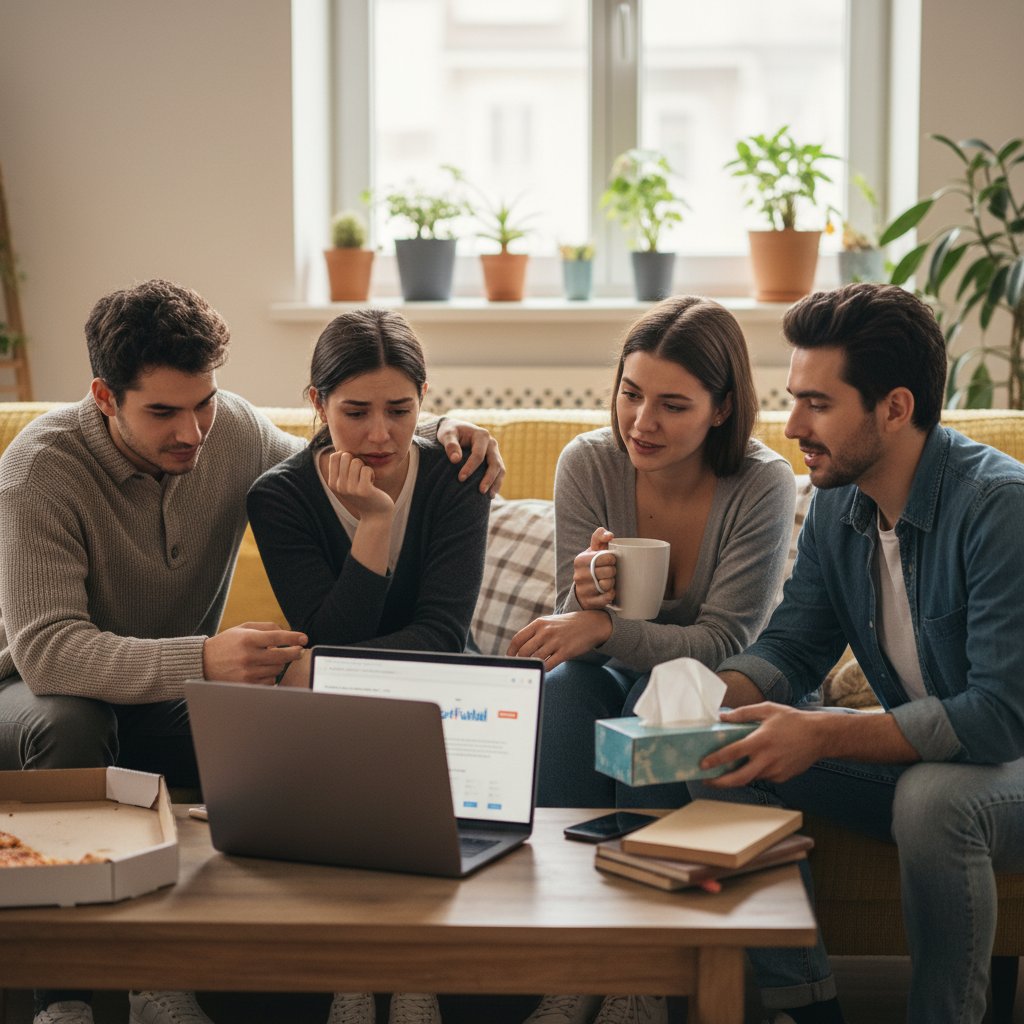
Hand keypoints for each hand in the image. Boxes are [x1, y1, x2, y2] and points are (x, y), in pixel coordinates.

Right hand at [203, 622, 306, 684]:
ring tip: (271, 660)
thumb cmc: (227, 643)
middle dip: (294, 653)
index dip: (294, 638)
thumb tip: (287, 631)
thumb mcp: (243, 628)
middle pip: (282, 656)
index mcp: (248, 639)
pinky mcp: (246, 685)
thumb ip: (266, 627)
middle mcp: (248, 656)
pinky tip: (263, 670)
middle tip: (299, 651)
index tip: (304, 638)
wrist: (203, 662)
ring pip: (277, 670)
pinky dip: (270, 675)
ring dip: (280, 664)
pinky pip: (270, 681)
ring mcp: (247, 673)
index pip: (277, 637)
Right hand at [323, 450, 394, 519]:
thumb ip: (342, 468)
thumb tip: (340, 449)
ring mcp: (350, 489)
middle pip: (346, 456)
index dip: (347, 456)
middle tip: (360, 474)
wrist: (375, 514)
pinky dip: (371, 473)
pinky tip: (371, 483)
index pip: (335, 456)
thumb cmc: (363, 493)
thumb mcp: (348, 482)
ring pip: (357, 461)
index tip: (352, 468)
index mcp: (332, 483)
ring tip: (366, 480)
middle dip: (356, 461)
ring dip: (365, 468)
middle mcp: (339, 486)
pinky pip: (366, 469)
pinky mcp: (363, 490)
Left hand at [437, 417, 505, 496]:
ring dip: (496, 483)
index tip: (460, 478)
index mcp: (482, 435)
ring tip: (489, 496)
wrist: (456, 429)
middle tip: (480, 491)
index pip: (478, 454)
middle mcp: (492, 443)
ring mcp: (494, 452)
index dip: (470, 467)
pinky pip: (499, 472)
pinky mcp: (494, 459)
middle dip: (488, 478)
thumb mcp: (447, 434)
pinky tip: (491, 495)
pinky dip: (496, 483)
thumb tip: (455, 460)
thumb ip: (450, 445)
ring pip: (500, 469)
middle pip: (494, 463)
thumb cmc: (450, 432)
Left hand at [507, 611, 612, 670]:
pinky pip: (549, 665)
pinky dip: (544, 669)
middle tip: (521, 667)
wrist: (591, 623)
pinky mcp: (566, 651)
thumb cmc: (566, 626)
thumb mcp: (548, 623)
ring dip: (532, 665)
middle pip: (524, 651)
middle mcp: (545, 632)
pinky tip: (544, 669)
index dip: (511, 652)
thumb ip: (534, 633)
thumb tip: (518, 650)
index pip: (517, 639)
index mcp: (539, 624)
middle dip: (520, 661)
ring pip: (536, 659)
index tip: (510, 659)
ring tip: (532, 669)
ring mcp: (556, 641)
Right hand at [572, 527, 615, 608]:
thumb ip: (600, 537)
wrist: (583, 589)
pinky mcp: (588, 602)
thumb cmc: (593, 565)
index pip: (605, 556)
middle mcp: (578, 575)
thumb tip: (610, 535)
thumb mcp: (593, 550)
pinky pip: (606, 598)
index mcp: (580, 560)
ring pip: (607, 585)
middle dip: (613, 571)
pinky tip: (608, 592)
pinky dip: (611, 595)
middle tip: (611, 572)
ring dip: (612, 583)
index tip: (611, 561)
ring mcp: (582, 590)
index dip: (612, 559)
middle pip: (608, 571)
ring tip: (609, 581)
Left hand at [700, 703, 827, 786]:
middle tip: (706, 781)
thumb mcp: (768, 709)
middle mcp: (767, 759)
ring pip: (750, 778)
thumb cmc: (792, 720)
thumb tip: (723, 716)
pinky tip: (752, 764)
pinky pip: (763, 777)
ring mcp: (775, 771)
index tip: (702, 764)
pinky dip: (754, 772)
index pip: (733, 753)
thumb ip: (744, 713)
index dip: (716, 760)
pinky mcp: (782, 777)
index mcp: (761, 741)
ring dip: (736, 776)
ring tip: (723, 772)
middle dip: (719, 782)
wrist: (820, 736)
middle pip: (739, 778)